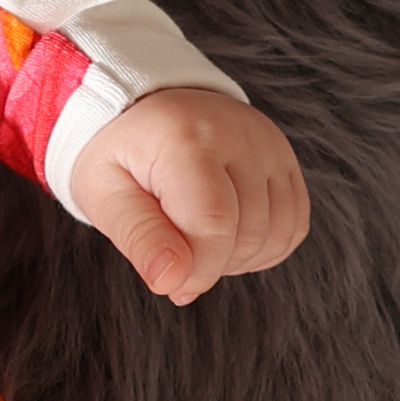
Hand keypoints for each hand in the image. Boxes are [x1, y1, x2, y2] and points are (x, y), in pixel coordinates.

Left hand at [69, 87, 309, 305]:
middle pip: (248, 235)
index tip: (171, 285)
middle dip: (210, 267)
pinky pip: (294, 226)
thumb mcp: (105, 197)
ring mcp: (271, 147)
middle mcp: (242, 137)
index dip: (197, 270)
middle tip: (176, 257)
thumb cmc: (120, 160)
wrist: (147, 115)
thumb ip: (139, 238)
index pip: (214, 223)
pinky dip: (263, 249)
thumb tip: (171, 281)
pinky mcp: (287, 162)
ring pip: (276, 235)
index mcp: (189, 140)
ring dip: (237, 261)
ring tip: (198, 245)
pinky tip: (227, 241)